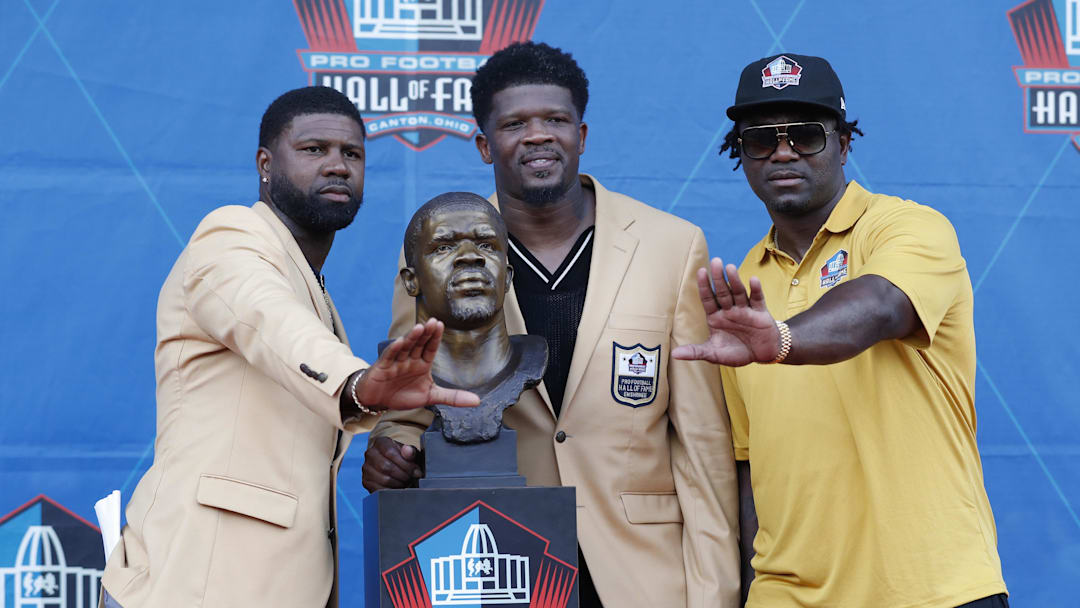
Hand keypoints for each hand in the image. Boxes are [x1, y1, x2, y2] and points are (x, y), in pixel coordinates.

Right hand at [354, 318, 479, 410]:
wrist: (378, 401)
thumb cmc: (403, 394)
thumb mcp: (431, 396)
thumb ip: (453, 397)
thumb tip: (477, 401)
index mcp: (422, 363)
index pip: (430, 347)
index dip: (435, 337)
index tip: (441, 324)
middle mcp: (409, 359)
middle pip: (419, 343)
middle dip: (426, 333)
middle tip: (433, 322)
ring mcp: (396, 361)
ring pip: (405, 347)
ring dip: (411, 338)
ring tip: (420, 328)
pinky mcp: (382, 367)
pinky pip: (389, 357)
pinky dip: (393, 350)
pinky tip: (399, 342)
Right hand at [362, 437, 421, 491]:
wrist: (396, 467)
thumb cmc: (404, 458)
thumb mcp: (411, 453)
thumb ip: (411, 451)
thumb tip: (408, 450)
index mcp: (381, 442)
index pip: (390, 452)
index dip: (405, 464)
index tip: (416, 471)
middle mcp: (370, 453)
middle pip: (386, 467)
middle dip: (403, 475)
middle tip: (412, 478)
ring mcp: (366, 468)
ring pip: (384, 479)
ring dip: (399, 483)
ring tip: (406, 482)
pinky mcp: (366, 481)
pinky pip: (379, 489)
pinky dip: (392, 490)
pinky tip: (398, 487)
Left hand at [671, 257, 781, 365]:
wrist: (762, 354)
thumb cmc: (736, 352)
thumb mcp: (714, 354)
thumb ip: (696, 352)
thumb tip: (675, 355)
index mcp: (716, 317)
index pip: (708, 299)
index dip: (704, 286)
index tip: (700, 271)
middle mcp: (729, 310)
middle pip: (723, 292)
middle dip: (718, 278)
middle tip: (715, 261)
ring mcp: (745, 310)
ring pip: (739, 292)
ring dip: (735, 280)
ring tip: (730, 267)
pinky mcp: (760, 313)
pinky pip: (758, 299)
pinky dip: (756, 290)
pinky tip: (753, 280)